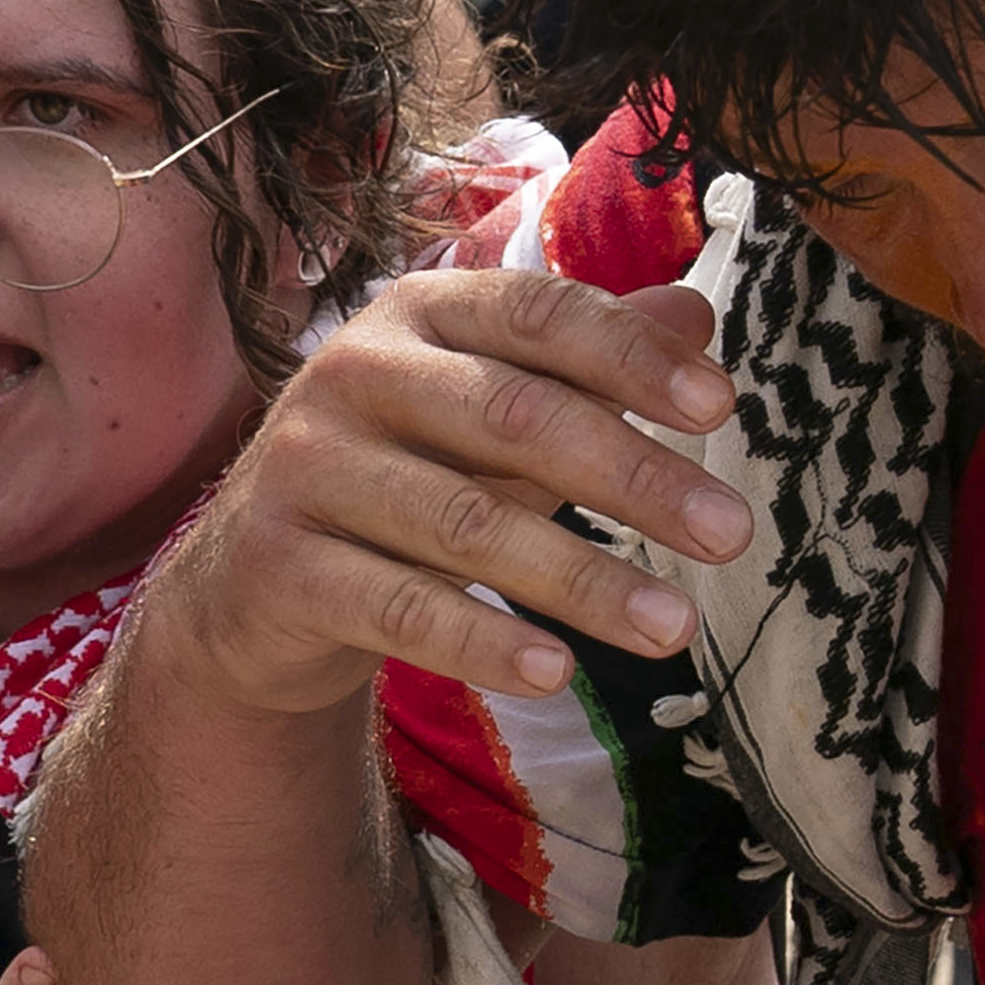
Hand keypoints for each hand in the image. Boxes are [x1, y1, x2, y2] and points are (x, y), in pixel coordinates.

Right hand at [134, 259, 755, 716]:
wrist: (252, 586)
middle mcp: (355, 372)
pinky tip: (557, 671)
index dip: (632, 356)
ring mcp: (307, 467)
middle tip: (732, 534)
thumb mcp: (495, 415)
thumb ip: (585, 370)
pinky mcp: (278, 565)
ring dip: (583, 580)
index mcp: (420, 314)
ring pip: (466, 523)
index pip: (538, 314)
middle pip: (515, 417)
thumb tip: (698, 317)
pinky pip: (398, 608)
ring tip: (673, 628)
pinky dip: (483, 641)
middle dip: (635, 478)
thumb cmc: (403, 480)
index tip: (721, 407)